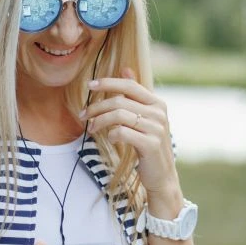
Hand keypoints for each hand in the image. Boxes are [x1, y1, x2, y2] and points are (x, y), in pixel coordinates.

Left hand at [81, 69, 180, 202]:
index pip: (129, 86)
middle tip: (83, 115)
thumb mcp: (145, 118)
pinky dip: (111, 134)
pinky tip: (110, 139)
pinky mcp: (151, 144)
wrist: (162, 175)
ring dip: (99, 121)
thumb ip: (136, 96)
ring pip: (118, 116)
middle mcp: (159, 113)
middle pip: (120, 101)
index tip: (90, 85)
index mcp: (157, 103)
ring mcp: (157, 128)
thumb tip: (125, 69)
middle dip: (97, 107)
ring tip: (91, 128)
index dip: (108, 83)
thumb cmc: (148, 145)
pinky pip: (122, 132)